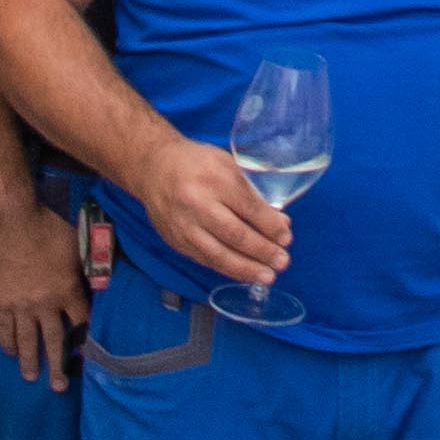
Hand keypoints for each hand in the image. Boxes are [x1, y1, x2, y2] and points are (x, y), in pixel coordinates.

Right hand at [0, 194, 89, 386]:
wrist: (9, 221)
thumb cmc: (45, 226)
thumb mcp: (76, 244)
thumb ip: (86, 265)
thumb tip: (99, 274)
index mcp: (68, 291)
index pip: (82, 321)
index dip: (85, 338)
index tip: (88, 354)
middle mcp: (46, 304)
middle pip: (54, 340)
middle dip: (58, 365)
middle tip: (59, 387)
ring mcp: (21, 306)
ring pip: (27, 341)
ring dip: (30, 361)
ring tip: (31, 378)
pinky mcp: (0, 302)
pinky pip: (4, 329)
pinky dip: (7, 343)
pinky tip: (10, 352)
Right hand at [140, 135, 295, 289]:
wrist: (153, 167)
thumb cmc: (196, 162)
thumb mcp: (227, 164)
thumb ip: (252, 192)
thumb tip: (280, 222)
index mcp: (215, 178)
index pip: (248, 206)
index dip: (270, 225)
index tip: (286, 237)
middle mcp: (197, 204)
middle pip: (234, 234)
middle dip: (261, 251)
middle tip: (282, 262)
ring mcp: (184, 225)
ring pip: (218, 254)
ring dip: (245, 268)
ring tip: (267, 277)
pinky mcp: (176, 241)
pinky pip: (205, 259)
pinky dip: (226, 269)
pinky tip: (244, 273)